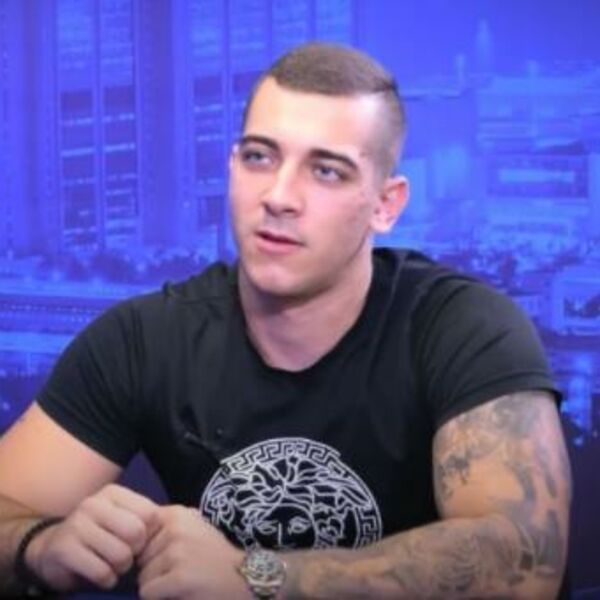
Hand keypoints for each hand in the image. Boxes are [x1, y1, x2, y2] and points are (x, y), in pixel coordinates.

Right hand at [26, 483, 158, 591]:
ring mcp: (76, 524)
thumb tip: (175, 524)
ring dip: (122, 568)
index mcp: (113, 493)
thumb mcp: (122, 518)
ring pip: (120, 554)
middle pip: (136, 532)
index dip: (150, 533)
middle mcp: (93, 503)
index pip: (150, 513)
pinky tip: (103, 576)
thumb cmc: (100, 534)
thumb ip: (145, 519)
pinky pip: (102, 572)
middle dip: (137, 551)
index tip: (140, 541)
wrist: (53, 549)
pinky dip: (108, 580)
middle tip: (128, 555)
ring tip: (114, 565)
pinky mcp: (64, 549)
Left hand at [138, 505, 248, 599]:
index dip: (145, 549)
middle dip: (151, 568)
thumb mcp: (192, 528)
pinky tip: (181, 592)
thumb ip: (164, 527)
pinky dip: (160, 598)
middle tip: (178, 570)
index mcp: (176, 513)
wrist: (245, 576)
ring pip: (142, 577)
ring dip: (156, 585)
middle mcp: (175, 527)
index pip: (137, 532)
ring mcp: (178, 552)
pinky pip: (148, 592)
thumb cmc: (214, 555)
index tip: (160, 555)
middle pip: (138, 556)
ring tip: (182, 581)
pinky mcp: (180, 577)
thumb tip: (128, 537)